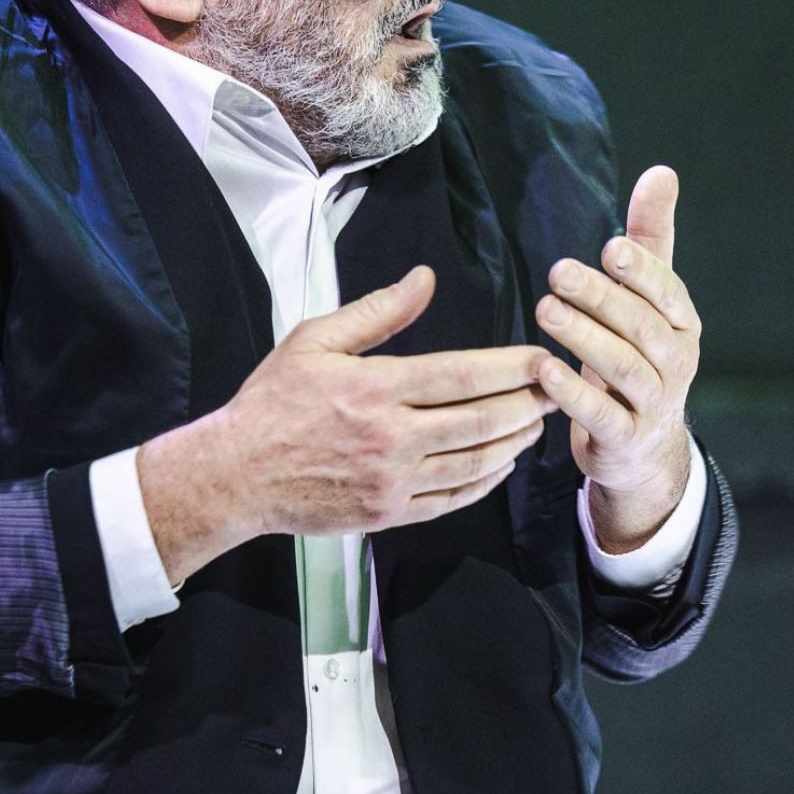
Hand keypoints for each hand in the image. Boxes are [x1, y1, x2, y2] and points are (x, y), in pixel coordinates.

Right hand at [138, 264, 555, 583]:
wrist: (235, 474)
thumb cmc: (270, 403)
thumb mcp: (313, 341)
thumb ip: (376, 312)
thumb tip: (423, 279)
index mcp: (374, 389)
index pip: (464, 375)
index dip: (513, 367)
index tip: (543, 357)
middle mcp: (390, 438)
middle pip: (482, 420)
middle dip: (528, 403)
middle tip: (557, 388)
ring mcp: (393, 481)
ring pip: (476, 463)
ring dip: (514, 442)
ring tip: (534, 423)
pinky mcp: (389, 513)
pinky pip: (454, 499)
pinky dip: (485, 481)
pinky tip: (499, 463)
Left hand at [534, 165, 700, 548]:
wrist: (643, 448)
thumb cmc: (639, 355)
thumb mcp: (648, 300)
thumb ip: (650, 239)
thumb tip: (661, 171)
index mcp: (681, 324)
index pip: (667, 292)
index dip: (641, 271)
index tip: (609, 247)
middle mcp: (675, 361)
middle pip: (641, 327)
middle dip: (602, 298)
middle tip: (559, 274)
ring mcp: (653, 403)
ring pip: (622, 367)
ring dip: (583, 338)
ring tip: (545, 310)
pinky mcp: (624, 437)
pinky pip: (600, 415)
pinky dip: (573, 393)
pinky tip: (542, 371)